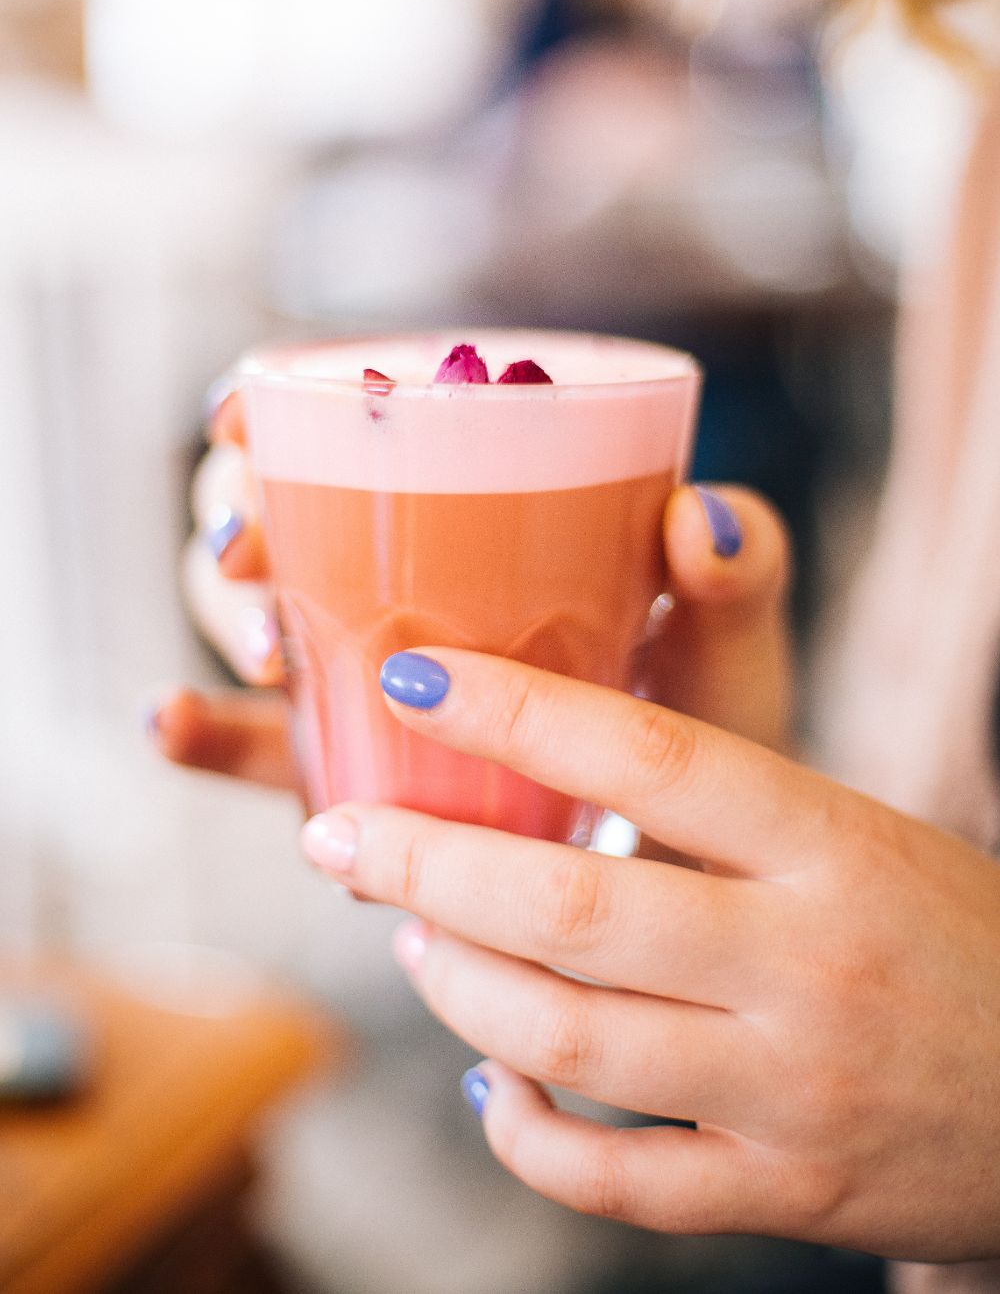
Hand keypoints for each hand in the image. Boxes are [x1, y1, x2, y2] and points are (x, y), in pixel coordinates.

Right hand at [150, 384, 792, 781]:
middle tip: (254, 554)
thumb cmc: (708, 725)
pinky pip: (260, 744)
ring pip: (248, 614)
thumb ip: (738, 576)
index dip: (278, 409)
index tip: (239, 413)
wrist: (696, 862)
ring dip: (225, 618)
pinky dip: (204, 730)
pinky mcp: (349, 763)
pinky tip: (167, 722)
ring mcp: (365, 671)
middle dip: (235, 518)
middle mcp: (404, 576)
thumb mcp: (727, 646)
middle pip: (274, 508)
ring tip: (272, 653)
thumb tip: (701, 520)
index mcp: (483, 509)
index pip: (358, 429)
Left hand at [300, 648, 999, 1261]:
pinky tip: (491, 1083)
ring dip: (458, 987)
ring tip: (410, 937)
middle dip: (424, 864)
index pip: (648, 756)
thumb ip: (718, 805)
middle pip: (573, 905)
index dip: (513, 713)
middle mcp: (807, 960)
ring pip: (570, 1042)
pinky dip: (523, 1132)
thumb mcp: (855, 834)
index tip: (410, 683)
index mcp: (830, 843)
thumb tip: (539, 753)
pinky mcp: (786, 1194)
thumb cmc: (944, 932)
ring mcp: (793, 1087)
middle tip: (335, 836)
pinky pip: (613, 1180)